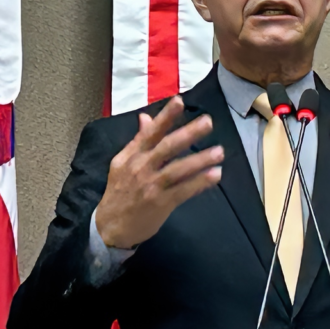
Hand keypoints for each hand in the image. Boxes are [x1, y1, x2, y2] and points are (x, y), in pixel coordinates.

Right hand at [95, 95, 223, 248]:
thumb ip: (138, 141)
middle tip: (208, 122)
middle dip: (188, 133)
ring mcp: (151, 186)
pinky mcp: (160, 203)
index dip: (165, 117)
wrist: (109, 227)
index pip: (149, 132)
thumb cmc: (119, 193)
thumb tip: (146, 117)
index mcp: (131, 155)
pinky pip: (183, 191)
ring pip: (178, 169)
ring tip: (220, 151)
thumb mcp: (122, 163)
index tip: (179, 101)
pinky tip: (215, 175)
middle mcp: (140, 167)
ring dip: (200, 159)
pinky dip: (200, 183)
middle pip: (167, 147)